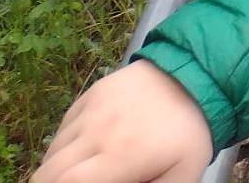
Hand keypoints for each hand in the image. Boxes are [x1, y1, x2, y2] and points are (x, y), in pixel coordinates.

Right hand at [33, 62, 212, 182]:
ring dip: (56, 167)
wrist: (198, 75)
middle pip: (50, 170)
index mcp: (121, 156)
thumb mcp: (180, 177)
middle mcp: (100, 130)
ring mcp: (94, 107)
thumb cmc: (190, 135)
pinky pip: (64, 126)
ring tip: (79, 173)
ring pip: (54, 148)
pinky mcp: (95, 91)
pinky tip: (83, 150)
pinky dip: (63, 144)